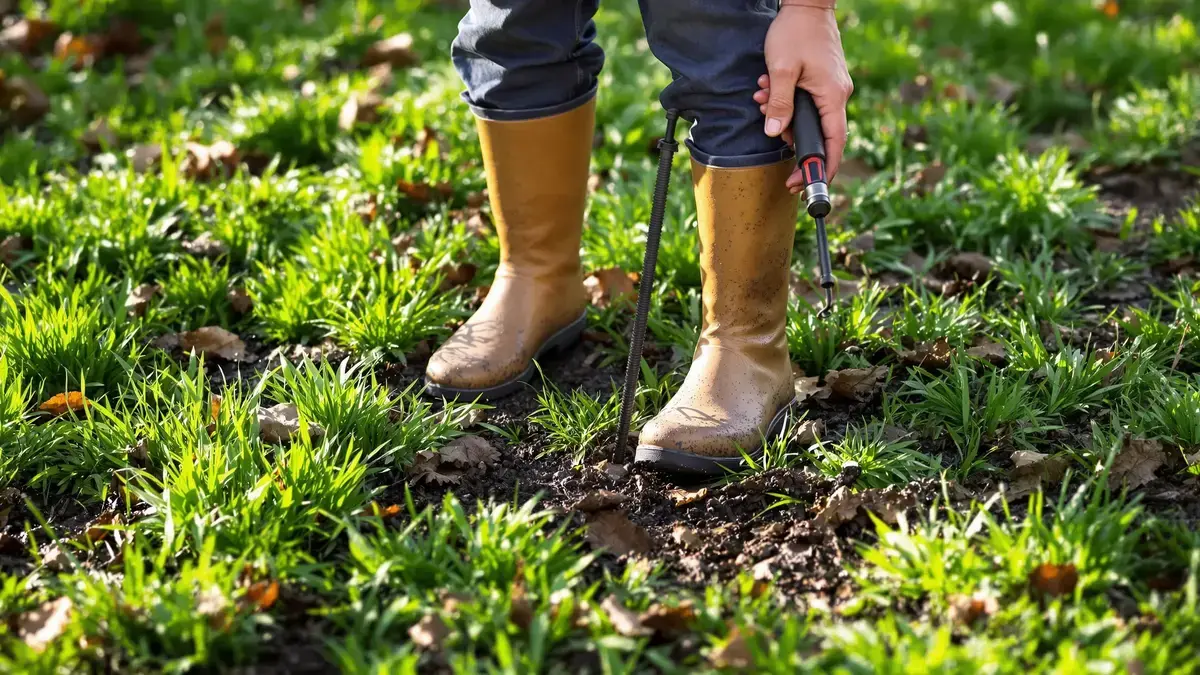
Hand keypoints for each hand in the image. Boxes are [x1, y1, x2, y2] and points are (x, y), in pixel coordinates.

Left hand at [753, 6, 852, 191]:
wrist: (806, 3)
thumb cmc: (796, 31)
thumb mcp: (782, 70)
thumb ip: (779, 104)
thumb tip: (776, 134)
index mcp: (833, 96)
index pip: (834, 143)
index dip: (823, 167)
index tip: (807, 185)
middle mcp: (837, 95)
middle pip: (820, 134)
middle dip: (793, 141)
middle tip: (776, 152)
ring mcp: (831, 88)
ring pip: (808, 117)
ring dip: (783, 115)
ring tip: (762, 98)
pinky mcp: (823, 81)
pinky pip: (806, 102)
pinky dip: (786, 101)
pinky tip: (768, 89)